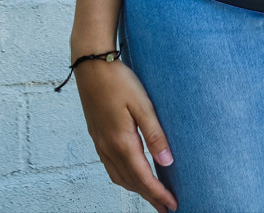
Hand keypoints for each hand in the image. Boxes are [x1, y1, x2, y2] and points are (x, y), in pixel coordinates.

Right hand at [75, 58, 178, 212]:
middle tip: (166, 207)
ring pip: (119, 177)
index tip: (172, 205)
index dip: (158, 194)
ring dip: (136, 189)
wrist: (91, 65)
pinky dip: (124, 177)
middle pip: (131, 182)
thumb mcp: (142, 104)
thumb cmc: (119, 80)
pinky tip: (131, 173)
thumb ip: (155, 134)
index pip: (143, 178)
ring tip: (152, 194)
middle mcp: (108, 148)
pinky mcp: (97, 136)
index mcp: (121, 142)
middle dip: (149, 197)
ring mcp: (100, 143)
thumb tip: (166, 162)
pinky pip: (111, 167)